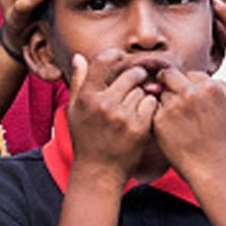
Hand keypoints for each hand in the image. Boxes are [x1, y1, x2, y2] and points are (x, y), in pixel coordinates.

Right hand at [65, 50, 158, 182]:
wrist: (99, 171)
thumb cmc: (86, 139)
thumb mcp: (75, 111)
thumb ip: (78, 82)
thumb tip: (79, 57)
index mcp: (87, 97)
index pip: (103, 61)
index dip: (115, 54)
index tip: (122, 57)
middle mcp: (104, 104)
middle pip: (130, 74)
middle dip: (137, 76)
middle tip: (138, 80)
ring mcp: (122, 116)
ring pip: (142, 90)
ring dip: (143, 94)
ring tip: (135, 106)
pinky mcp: (139, 127)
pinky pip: (151, 104)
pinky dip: (150, 107)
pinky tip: (143, 115)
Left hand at [151, 66, 225, 180]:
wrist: (211, 167)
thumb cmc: (223, 141)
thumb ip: (225, 87)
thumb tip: (207, 79)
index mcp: (210, 87)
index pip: (190, 74)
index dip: (187, 85)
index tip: (188, 99)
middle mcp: (190, 93)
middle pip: (169, 76)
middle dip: (169, 85)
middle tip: (173, 102)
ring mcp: (173, 106)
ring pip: (160, 93)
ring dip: (163, 102)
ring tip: (175, 121)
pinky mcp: (159, 119)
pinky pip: (152, 109)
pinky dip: (158, 116)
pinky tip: (169, 128)